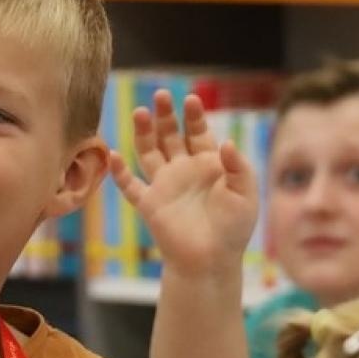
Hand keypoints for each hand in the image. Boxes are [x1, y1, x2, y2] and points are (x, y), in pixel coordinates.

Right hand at [109, 91, 258, 279]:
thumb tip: (227, 141)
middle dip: (166, 115)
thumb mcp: (245, 193)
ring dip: (143, 133)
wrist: (211, 262)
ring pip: (149, 152)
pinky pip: (130, 186)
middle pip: (170, 135)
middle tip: (161, 95)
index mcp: (208, 165)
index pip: (198, 132)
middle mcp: (183, 170)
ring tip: (140, 112)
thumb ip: (239, 166)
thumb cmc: (233, 229)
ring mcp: (164, 185)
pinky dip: (120, 172)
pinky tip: (114, 155)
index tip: (191, 99)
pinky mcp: (150, 204)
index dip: (194, 116)